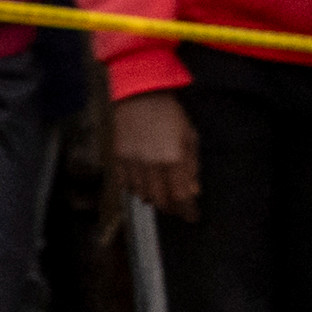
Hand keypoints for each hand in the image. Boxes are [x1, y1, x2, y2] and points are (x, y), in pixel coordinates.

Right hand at [110, 91, 199, 219]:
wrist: (141, 94)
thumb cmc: (169, 114)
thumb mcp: (189, 137)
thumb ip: (191, 167)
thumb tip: (192, 191)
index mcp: (173, 159)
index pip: (181, 197)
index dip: (188, 211)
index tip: (192, 217)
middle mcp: (151, 164)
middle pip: (161, 201)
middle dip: (172, 208)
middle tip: (178, 207)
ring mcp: (132, 162)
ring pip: (142, 195)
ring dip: (154, 199)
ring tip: (161, 194)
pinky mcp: (119, 157)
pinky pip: (126, 184)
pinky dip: (136, 189)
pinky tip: (144, 184)